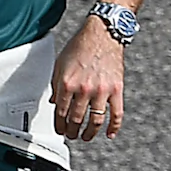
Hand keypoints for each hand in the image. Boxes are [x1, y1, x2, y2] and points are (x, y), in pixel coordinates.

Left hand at [51, 20, 126, 139]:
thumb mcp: (60, 64)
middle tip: (72, 135)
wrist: (102, 34)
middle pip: (76, 119)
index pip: (60, 112)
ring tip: (86, 137)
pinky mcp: (117, 89)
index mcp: (67, 83)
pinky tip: (109, 134)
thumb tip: (53, 103)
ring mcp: (101, 90)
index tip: (60, 130)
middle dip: (72, 131)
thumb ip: (55, 85)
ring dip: (90, 133)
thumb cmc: (80, 46)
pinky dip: (114, 127)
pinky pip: (117, 113)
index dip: (59, 125)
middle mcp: (83, 89)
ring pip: (95, 121)